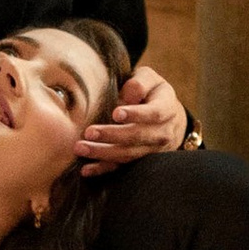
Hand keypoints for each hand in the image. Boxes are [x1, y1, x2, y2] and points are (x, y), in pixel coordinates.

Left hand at [75, 62, 191, 171]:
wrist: (168, 118)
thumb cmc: (152, 92)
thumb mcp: (150, 80)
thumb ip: (139, 83)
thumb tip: (127, 95)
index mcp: (167, 109)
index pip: (153, 113)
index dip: (136, 114)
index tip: (116, 113)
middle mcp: (162, 133)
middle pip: (137, 136)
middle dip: (112, 136)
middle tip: (89, 132)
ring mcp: (152, 150)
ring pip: (128, 154)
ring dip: (103, 153)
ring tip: (80, 148)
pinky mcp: (139, 161)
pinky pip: (121, 167)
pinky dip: (103, 169)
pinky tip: (86, 169)